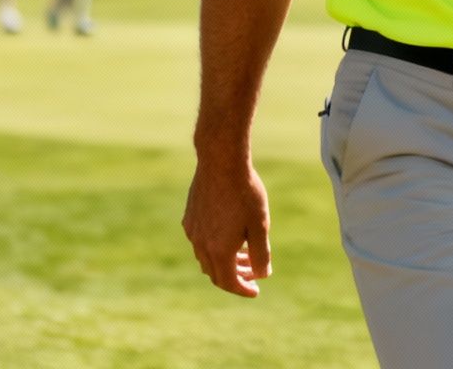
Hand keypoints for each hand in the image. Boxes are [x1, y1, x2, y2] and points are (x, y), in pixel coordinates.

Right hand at [182, 159, 272, 297]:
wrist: (220, 161)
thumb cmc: (245, 192)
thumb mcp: (260, 224)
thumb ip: (261, 253)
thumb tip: (263, 275)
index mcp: (219, 250)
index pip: (229, 282)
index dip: (243, 290)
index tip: (256, 291)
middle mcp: (201, 245)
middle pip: (216, 273)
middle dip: (236, 276)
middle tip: (254, 272)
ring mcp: (193, 231)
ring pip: (207, 258)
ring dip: (226, 261)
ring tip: (245, 254)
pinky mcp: (190, 217)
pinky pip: (200, 242)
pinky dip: (215, 247)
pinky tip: (229, 235)